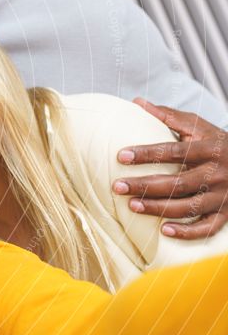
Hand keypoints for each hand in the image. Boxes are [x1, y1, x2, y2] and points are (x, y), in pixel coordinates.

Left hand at [111, 98, 227, 239]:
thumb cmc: (216, 142)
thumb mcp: (198, 126)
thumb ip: (168, 116)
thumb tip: (136, 102)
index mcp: (209, 149)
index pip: (174, 152)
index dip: (147, 154)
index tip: (121, 156)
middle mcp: (218, 173)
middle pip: (179, 183)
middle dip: (146, 185)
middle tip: (117, 186)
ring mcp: (223, 196)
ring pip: (189, 207)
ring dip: (159, 208)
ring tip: (132, 206)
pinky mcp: (226, 213)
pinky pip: (207, 228)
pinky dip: (187, 232)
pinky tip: (164, 230)